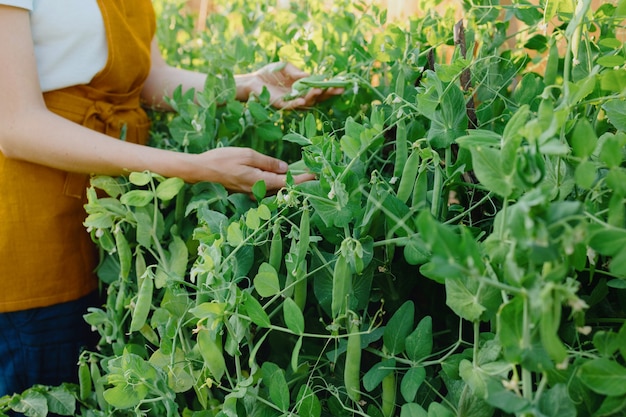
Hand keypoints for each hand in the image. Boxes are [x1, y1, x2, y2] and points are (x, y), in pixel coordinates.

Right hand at [191, 147, 314, 193]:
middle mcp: (259, 191)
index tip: (316, 174)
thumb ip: (268, 163)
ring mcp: (253, 193)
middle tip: (314, 173)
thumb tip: (286, 168)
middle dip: (299, 182)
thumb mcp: (248, 155)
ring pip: (276, 190)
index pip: (288, 183)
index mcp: (261, 182)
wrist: (202, 170)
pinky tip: (282, 177)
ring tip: (302, 175)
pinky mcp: (248, 191)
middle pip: (284, 189)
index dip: (303, 179)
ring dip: (289, 184)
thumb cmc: (223, 159)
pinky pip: (267, 189)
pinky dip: (277, 184)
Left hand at [242, 62, 343, 108]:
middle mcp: (299, 95)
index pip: (319, 88)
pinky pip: (292, 105)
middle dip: (328, 93)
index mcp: (302, 87)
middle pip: (317, 97)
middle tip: (339, 89)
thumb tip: (308, 75)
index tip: (341, 84)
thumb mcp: (285, 66)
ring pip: (307, 101)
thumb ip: (296, 71)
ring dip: (314, 96)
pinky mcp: (281, 105)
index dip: (329, 86)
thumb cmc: (269, 73)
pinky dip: (298, 103)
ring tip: (320, 89)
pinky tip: (304, 99)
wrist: (252, 81)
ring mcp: (291, 101)